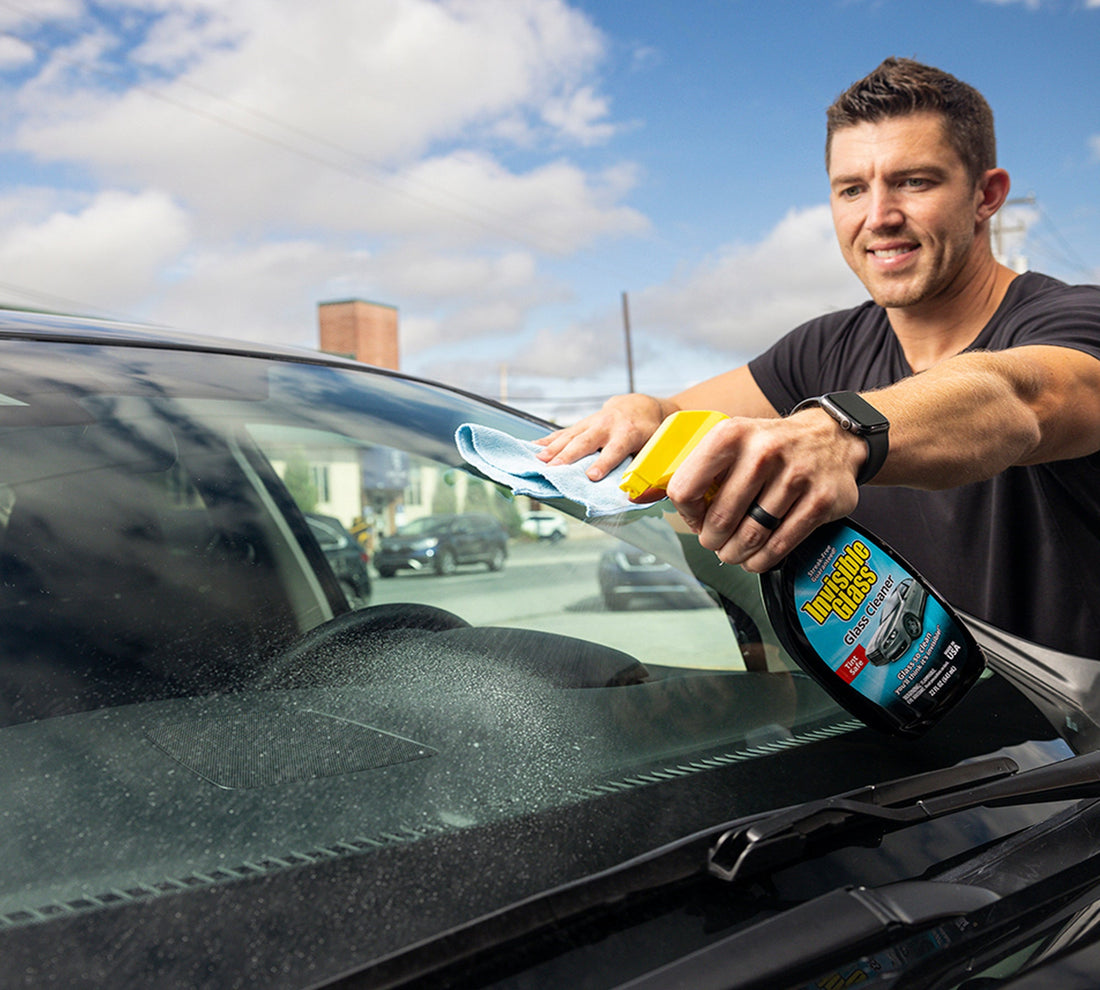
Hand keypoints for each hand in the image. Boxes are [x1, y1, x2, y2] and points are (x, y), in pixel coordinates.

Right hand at [535, 393, 670, 480]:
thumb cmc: (647, 432)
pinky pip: (563, 432)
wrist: (639, 407)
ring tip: (538, 460)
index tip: (591, 476)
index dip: (603, 463)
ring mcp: (592, 422)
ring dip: (553, 448)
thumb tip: (635, 493)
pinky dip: (548, 440)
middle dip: (568, 456)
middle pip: (585, 442)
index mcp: (628, 433)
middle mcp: (608, 425)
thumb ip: (642, 466)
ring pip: (571, 436)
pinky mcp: (582, 423)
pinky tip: (534, 447)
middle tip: (552, 468)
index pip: (614, 450)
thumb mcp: (653, 447)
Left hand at [665, 410, 865, 572]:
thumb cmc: (771, 446)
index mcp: (731, 435)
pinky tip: (757, 558)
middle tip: (715, 543)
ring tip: (733, 553)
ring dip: (736, 553)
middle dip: (712, 540)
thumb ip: (695, 466)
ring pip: (750, 536)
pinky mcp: (820, 501)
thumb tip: (641, 495)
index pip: (686, 489)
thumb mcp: (732, 440)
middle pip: (720, 519)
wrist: (833, 437)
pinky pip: (780, 544)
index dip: (687, 513)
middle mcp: (763, 452)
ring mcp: (795, 476)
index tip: (696, 519)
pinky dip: (763, 559)